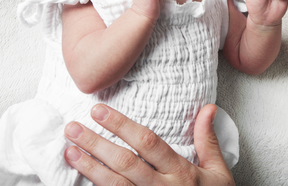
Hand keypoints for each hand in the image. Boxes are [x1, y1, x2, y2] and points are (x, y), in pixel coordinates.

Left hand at [64, 104, 234, 185]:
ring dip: (89, 167)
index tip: (100, 111)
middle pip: (125, 162)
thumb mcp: (218, 172)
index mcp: (180, 172)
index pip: (147, 142)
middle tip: (73, 127)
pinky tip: (79, 180)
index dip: (121, 125)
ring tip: (69, 150)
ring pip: (114, 185)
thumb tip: (208, 108)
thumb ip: (208, 141)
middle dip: (96, 143)